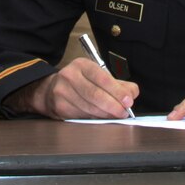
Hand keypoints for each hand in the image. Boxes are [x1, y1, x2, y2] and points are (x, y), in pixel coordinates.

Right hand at [5, 58, 137, 119]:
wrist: (51, 90)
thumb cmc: (80, 83)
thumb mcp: (97, 76)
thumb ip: (118, 84)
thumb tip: (133, 92)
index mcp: (82, 65)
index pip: (102, 77)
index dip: (117, 91)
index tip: (128, 101)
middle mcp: (69, 75)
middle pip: (95, 94)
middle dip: (113, 105)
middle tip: (124, 112)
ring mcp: (62, 91)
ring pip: (89, 108)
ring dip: (106, 114)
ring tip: (116, 116)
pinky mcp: (60, 107)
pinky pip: (82, 116)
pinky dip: (95, 119)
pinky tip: (102, 118)